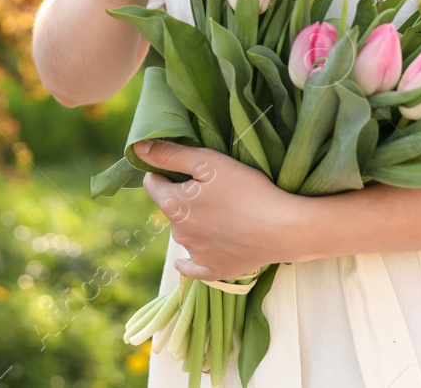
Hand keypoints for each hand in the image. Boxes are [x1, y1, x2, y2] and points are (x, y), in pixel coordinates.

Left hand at [133, 138, 305, 280]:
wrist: (283, 229)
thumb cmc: (247, 190)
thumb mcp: (209, 162)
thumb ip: (171, 155)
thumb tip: (138, 148)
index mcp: (173, 205)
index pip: (152, 184)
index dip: (163, 171)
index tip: (181, 167)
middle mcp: (179, 233)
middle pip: (170, 208)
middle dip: (183, 197)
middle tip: (210, 188)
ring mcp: (195, 255)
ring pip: (185, 233)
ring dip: (194, 222)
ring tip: (222, 213)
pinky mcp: (213, 271)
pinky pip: (192, 267)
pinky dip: (190, 261)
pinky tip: (191, 258)